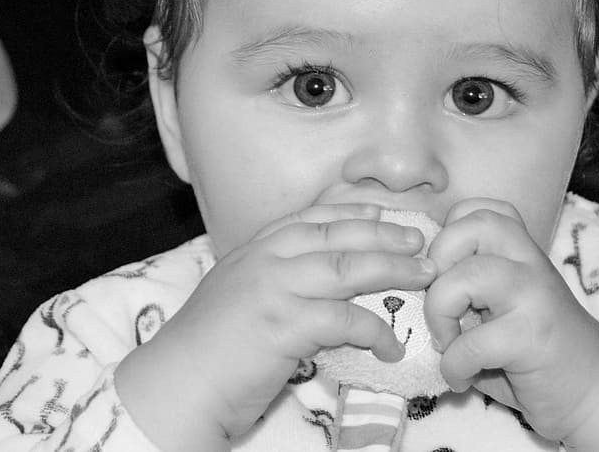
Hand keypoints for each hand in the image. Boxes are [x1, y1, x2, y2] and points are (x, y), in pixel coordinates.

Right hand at [116, 203, 436, 450]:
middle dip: (385, 234)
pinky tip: (390, 345)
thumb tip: (313, 275)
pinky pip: (344, 320)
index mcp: (256, 247)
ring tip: (424, 276)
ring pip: (348, 268)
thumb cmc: (207, 346)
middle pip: (340, 235)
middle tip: (419, 241)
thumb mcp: (236, 291)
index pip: (312, 217)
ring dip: (393, 269)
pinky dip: (373, 331)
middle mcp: (267, 258)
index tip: (383, 212)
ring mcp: (275, 289)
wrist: (174, 385)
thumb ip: (271, 274)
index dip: (353, 212)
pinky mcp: (284, 326)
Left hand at [424, 199, 598, 450]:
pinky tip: (461, 379)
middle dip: (437, 264)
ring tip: (447, 342)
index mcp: (519, 248)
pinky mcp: (533, 337)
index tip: (443, 275)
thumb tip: (409, 281)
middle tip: (440, 304)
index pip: (474, 209)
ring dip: (441, 315)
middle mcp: (529, 261)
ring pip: (467, 276)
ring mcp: (534, 295)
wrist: (593, 388)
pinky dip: (453, 366)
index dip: (446, 236)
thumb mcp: (499, 303)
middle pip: (471, 227)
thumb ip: (465, 283)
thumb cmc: (531, 346)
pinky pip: (472, 343)